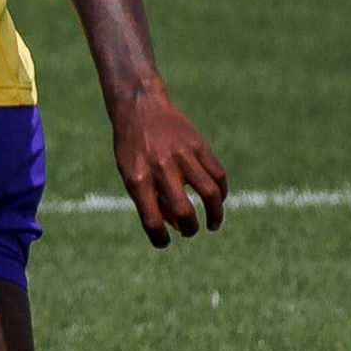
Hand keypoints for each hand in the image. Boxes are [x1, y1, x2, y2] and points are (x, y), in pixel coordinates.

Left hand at [109, 84, 228, 246]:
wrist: (140, 107)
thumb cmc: (131, 146)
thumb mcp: (129, 172)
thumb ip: (149, 199)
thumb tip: (175, 225)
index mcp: (137, 177)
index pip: (151, 219)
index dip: (159, 238)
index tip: (164, 243)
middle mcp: (161, 167)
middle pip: (184, 210)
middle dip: (189, 228)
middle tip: (189, 231)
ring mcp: (183, 155)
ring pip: (210, 193)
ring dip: (215, 215)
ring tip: (212, 224)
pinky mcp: (199, 146)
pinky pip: (218, 175)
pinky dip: (221, 192)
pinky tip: (218, 199)